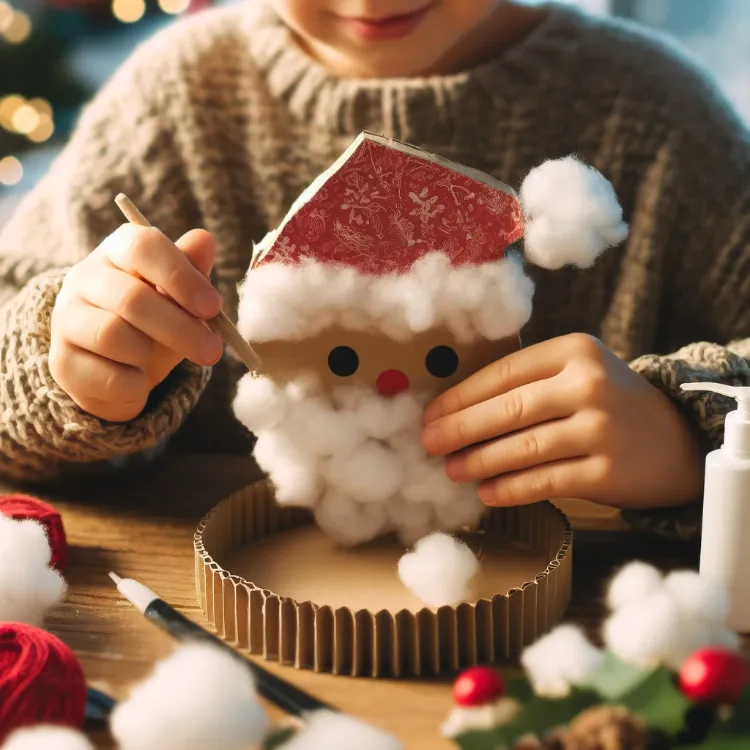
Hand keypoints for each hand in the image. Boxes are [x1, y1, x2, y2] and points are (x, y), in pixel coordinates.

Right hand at [50, 224, 223, 421]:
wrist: (118, 369)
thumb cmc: (155, 323)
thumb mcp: (179, 296)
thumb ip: (191, 270)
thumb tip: (205, 240)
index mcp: (117, 252)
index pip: (142, 247)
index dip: (181, 276)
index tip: (213, 307)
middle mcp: (84, 278)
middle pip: (131, 298)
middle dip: (180, 328)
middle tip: (213, 351)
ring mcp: (66, 320)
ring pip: (114, 336)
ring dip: (149, 354)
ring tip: (154, 358)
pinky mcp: (62, 362)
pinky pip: (108, 377)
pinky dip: (134, 385)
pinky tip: (136, 379)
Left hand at [422, 334, 703, 509]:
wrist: (675, 438)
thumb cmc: (608, 402)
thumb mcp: (577, 373)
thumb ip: (528, 381)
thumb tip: (456, 408)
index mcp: (575, 350)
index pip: (504, 372)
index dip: (461, 396)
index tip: (431, 414)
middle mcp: (590, 385)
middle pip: (509, 409)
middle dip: (461, 428)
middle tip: (429, 443)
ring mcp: (601, 429)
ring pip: (524, 447)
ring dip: (480, 461)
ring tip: (452, 469)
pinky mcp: (608, 471)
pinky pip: (546, 481)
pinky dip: (511, 487)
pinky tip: (487, 491)